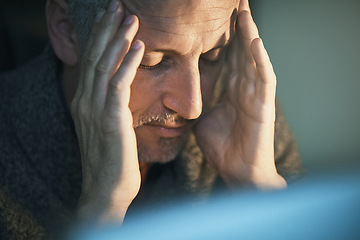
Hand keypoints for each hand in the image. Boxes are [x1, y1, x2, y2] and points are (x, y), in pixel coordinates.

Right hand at [70, 1, 143, 222]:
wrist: (107, 190)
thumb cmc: (113, 159)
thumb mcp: (109, 127)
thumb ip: (111, 106)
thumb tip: (121, 90)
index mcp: (85, 102)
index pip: (92, 61)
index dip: (100, 36)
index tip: (111, 16)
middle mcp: (86, 101)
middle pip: (95, 57)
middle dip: (106, 29)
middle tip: (116, 4)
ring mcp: (95, 111)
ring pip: (104, 66)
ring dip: (117, 39)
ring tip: (128, 17)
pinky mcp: (110, 121)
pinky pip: (118, 86)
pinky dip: (127, 64)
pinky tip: (138, 46)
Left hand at [194, 0, 285, 188]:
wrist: (238, 172)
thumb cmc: (223, 148)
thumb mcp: (203, 122)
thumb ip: (197, 107)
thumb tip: (179, 101)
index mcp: (231, 90)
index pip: (228, 56)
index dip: (224, 36)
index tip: (217, 16)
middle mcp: (245, 87)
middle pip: (241, 50)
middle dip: (238, 25)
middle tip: (235, 1)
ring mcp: (255, 94)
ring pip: (253, 58)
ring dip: (249, 33)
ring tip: (244, 10)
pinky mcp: (263, 105)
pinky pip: (263, 78)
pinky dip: (260, 59)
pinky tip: (254, 41)